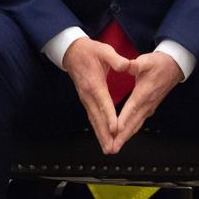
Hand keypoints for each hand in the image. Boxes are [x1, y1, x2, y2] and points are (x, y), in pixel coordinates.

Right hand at [61, 37, 131, 154]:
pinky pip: (92, 117)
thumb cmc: (89, 50)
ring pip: (93, 120)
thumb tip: (127, 65)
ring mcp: (85, 98)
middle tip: (111, 148)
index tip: (116, 129)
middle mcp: (88, 94)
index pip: (104, 103)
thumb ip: (115, 59)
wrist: (71, 51)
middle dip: (105, 134)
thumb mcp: (103, 50)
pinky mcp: (85, 99)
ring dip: (100, 135)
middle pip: (97, 117)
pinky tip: (102, 136)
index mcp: (94, 83)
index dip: (110, 116)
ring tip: (107, 148)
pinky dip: (97, 128)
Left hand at [110, 52, 182, 152]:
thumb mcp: (146, 61)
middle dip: (122, 137)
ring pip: (135, 125)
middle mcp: (147, 104)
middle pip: (133, 123)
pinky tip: (123, 137)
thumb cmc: (159, 64)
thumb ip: (134, 65)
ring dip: (125, 137)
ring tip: (114, 147)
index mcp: (144, 93)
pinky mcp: (149, 108)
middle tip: (111, 148)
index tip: (115, 130)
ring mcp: (149, 107)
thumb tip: (126, 65)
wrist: (174, 67)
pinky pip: (138, 123)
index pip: (132, 109)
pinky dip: (129, 131)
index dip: (123, 120)